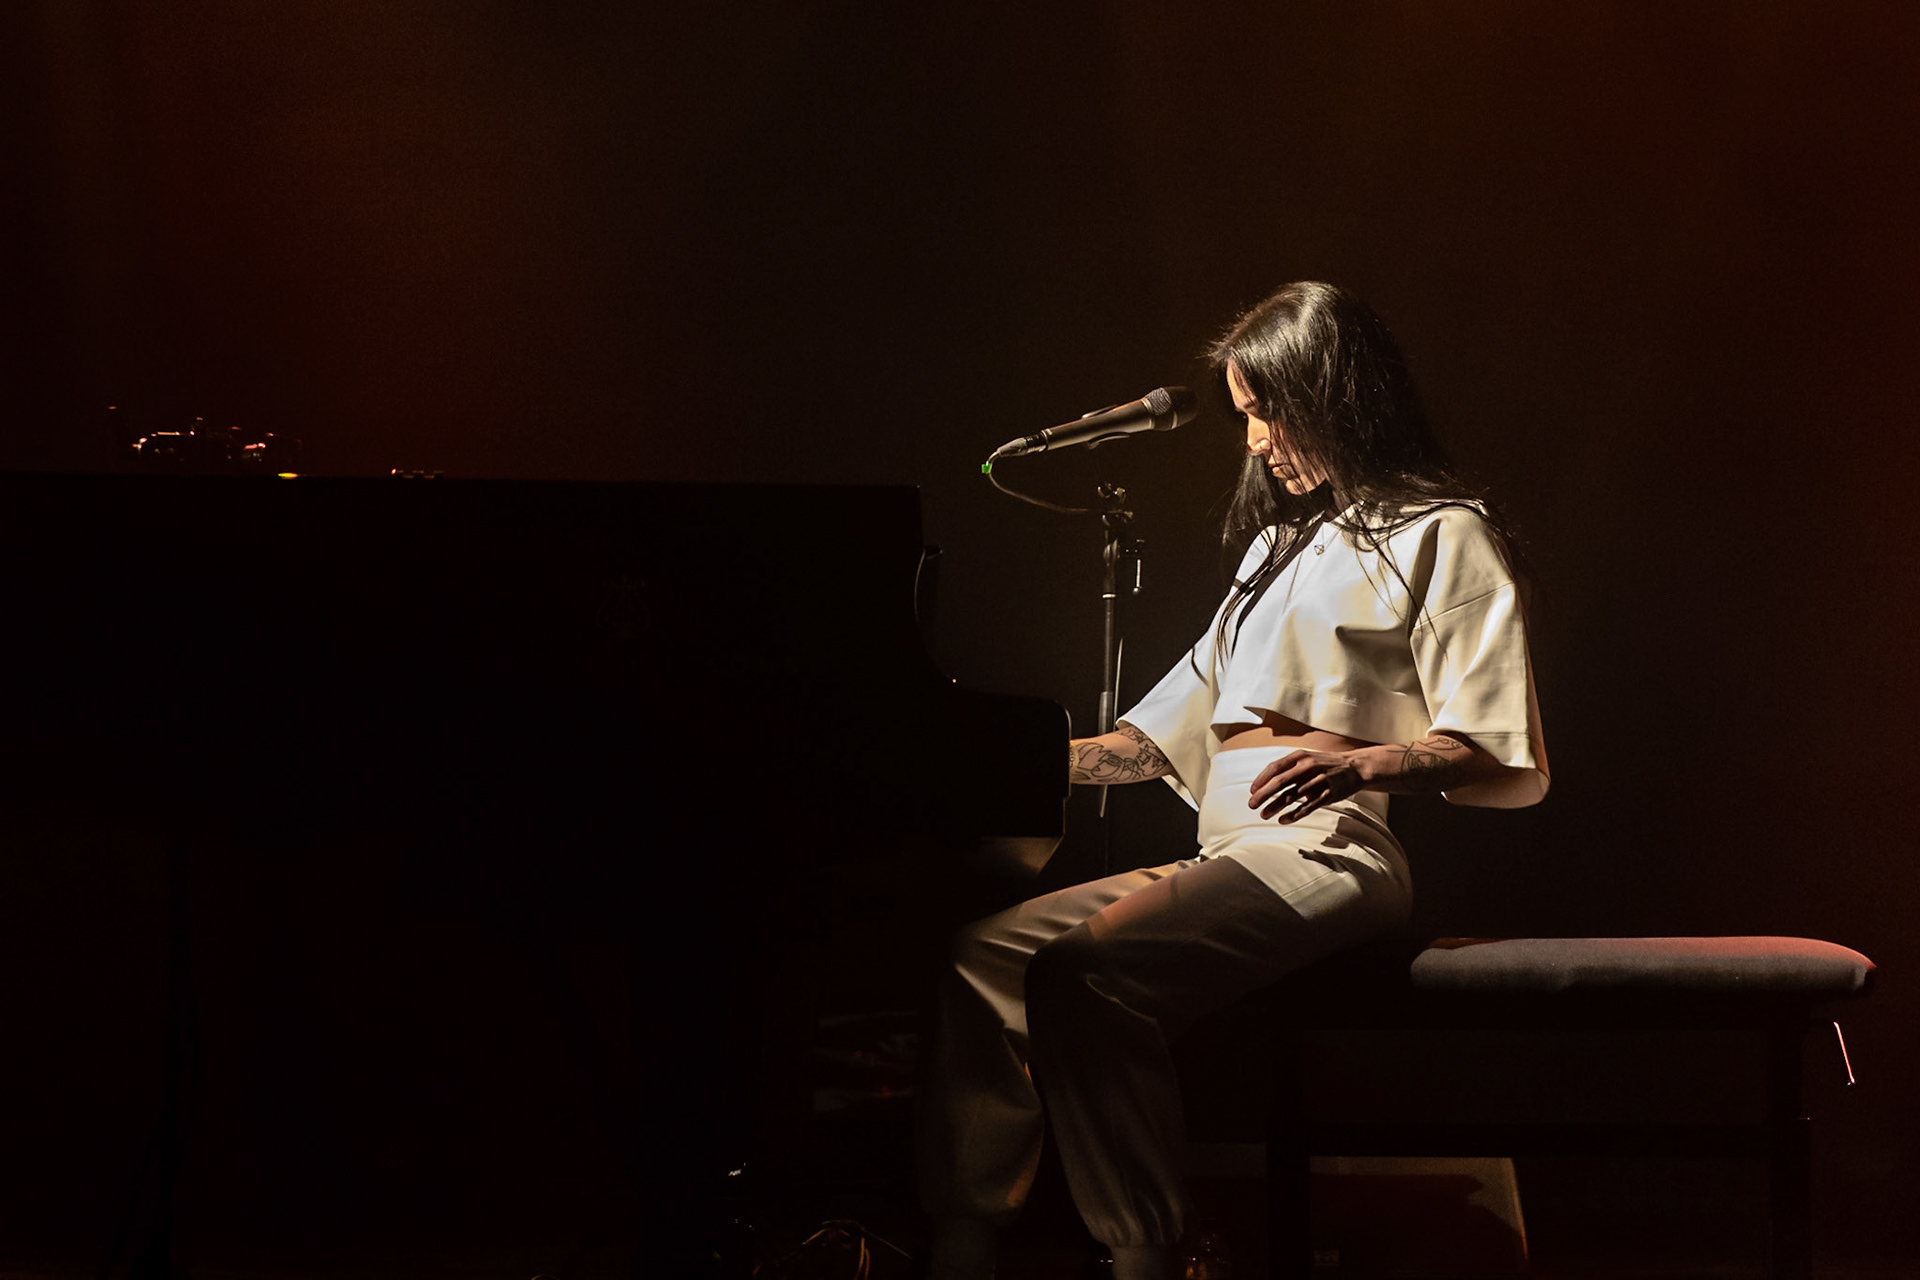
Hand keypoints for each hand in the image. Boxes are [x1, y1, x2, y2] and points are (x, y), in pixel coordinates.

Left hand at [1247, 749, 1364, 822]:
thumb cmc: (1325, 764)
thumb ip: (1288, 768)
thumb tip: (1266, 784)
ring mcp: (1319, 781)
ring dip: (1275, 807)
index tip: (1252, 791)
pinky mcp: (1328, 795)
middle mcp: (1308, 767)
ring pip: (1292, 796)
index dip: (1261, 780)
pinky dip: (1294, 815)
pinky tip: (1283, 820)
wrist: (1355, 767)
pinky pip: (1307, 807)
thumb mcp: (1307, 758)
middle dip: (1263, 795)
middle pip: (1280, 782)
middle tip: (1252, 805)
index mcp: (1300, 756)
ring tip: (1264, 815)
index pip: (1275, 767)